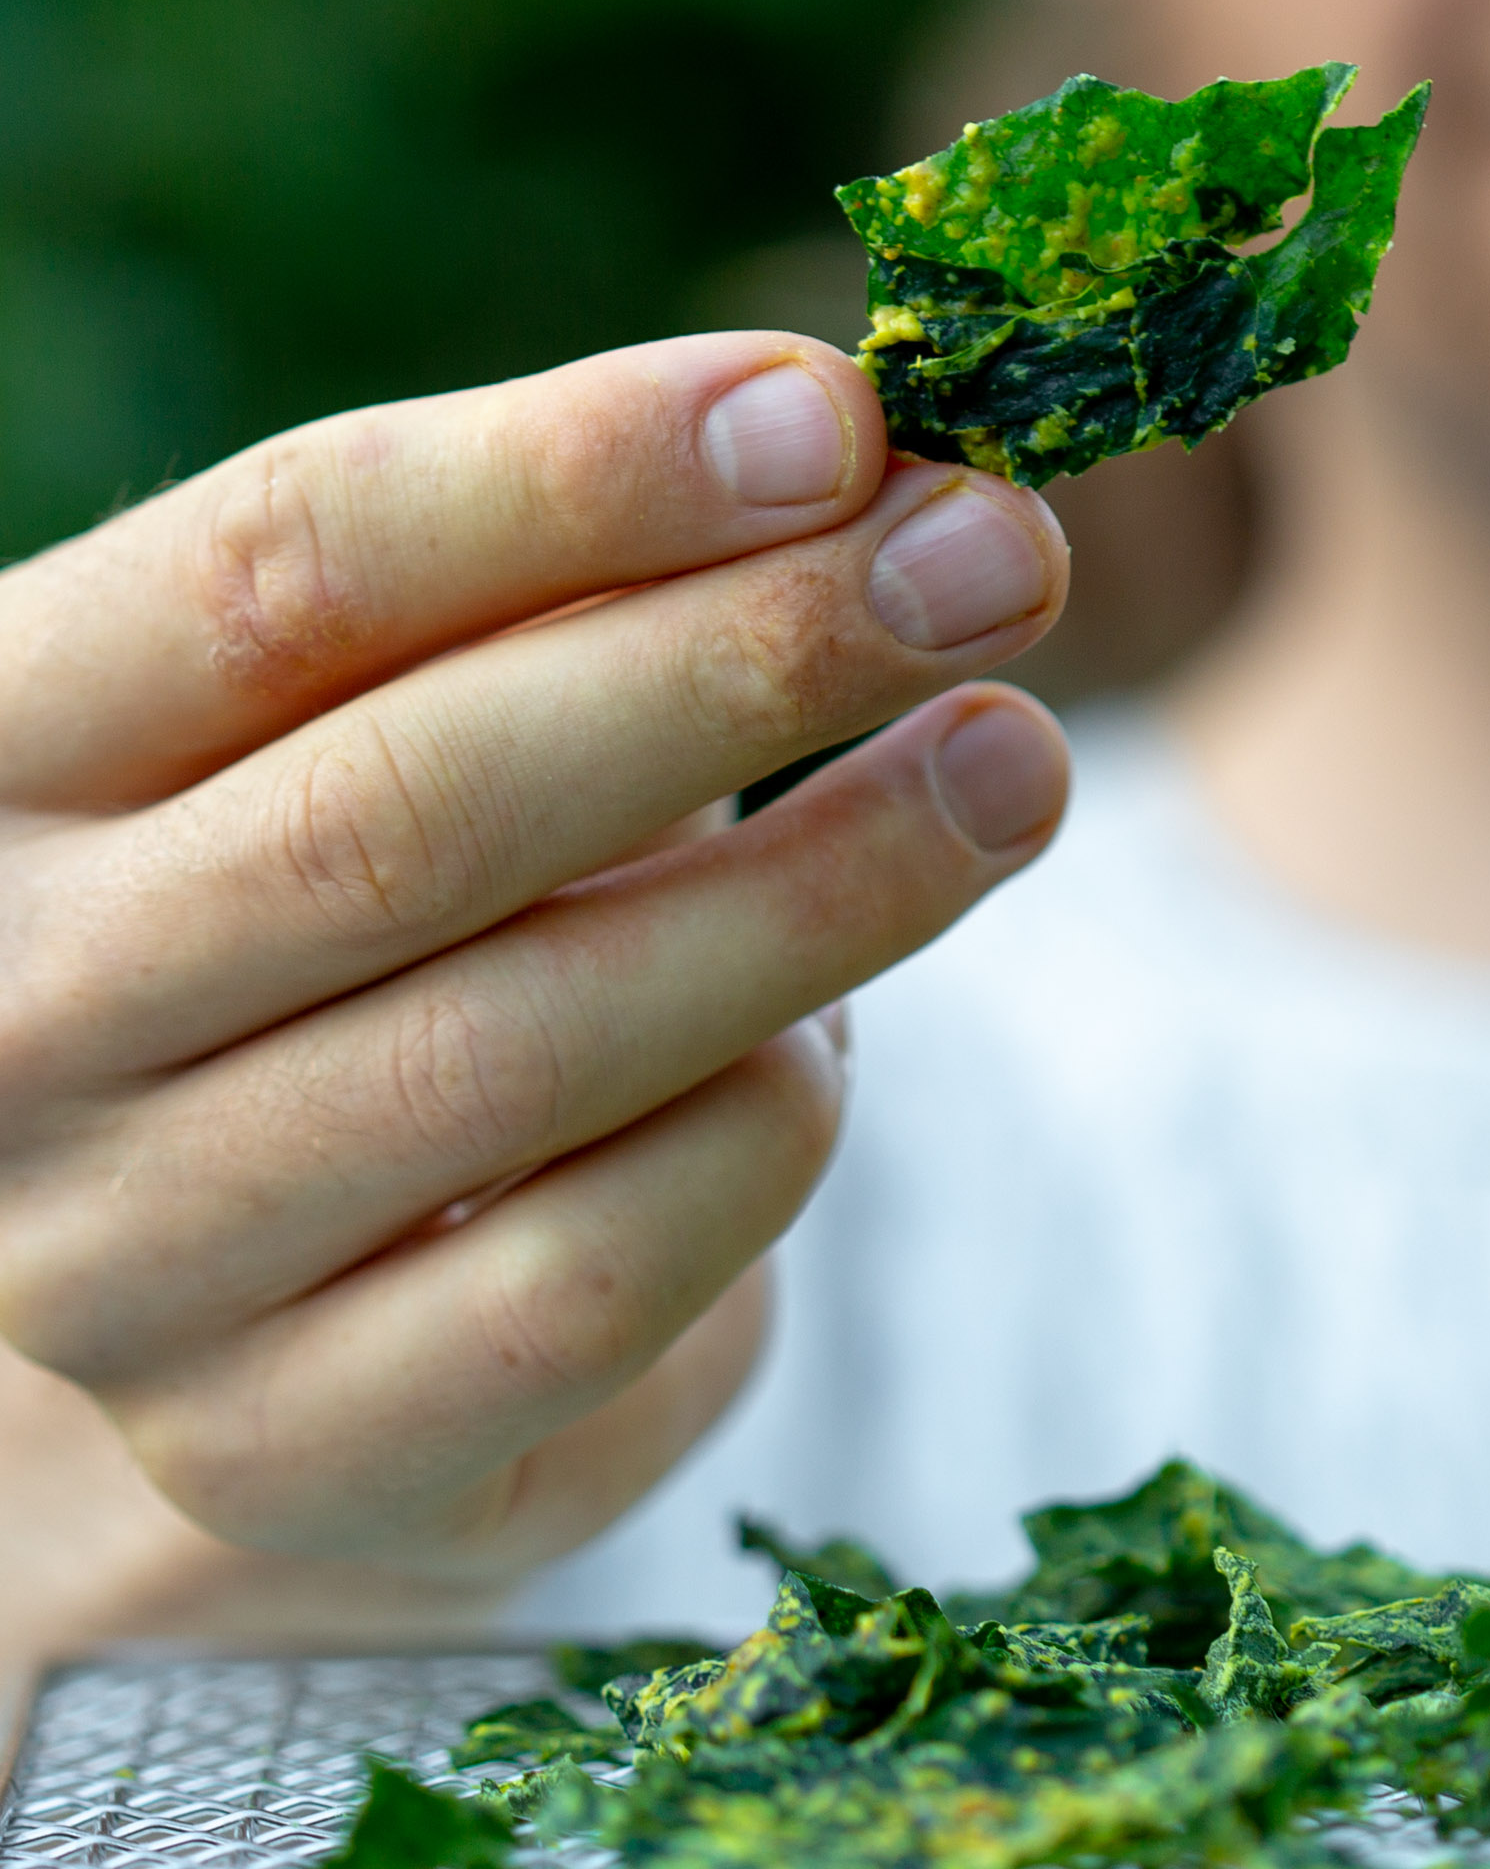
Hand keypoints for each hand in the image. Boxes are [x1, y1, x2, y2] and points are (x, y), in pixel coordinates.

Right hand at [0, 333, 1068, 1627]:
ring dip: (823, 888)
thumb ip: (564, 573)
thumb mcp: (383, 686)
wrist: (227, 1222)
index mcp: (3, 742)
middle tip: (994, 562)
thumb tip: (853, 458)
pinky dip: (755, 1136)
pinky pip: (581, 1285)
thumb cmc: (342, 859)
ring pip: (519, 1049)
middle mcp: (11, 1009)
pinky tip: (831, 1041)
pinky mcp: (278, 1452)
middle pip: (413, 806)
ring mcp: (120, 1259)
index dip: (578, 473)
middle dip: (750, 663)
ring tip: (1009, 769)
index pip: (282, 565)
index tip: (831, 415)